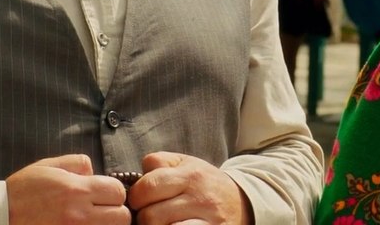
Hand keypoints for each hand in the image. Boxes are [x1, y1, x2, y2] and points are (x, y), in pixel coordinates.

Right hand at [6, 154, 130, 224]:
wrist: (0, 216)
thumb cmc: (23, 191)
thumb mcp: (49, 166)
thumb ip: (78, 163)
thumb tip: (95, 173)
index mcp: (77, 190)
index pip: (118, 191)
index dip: (114, 191)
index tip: (105, 193)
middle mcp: (79, 215)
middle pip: (122, 217)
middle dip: (116, 211)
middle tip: (102, 210)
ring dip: (106, 224)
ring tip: (93, 219)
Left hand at [128, 152, 251, 224]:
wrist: (243, 204)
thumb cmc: (205, 184)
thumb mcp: (187, 164)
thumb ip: (161, 161)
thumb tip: (141, 172)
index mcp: (191, 175)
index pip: (147, 187)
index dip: (136, 196)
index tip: (140, 200)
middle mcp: (200, 198)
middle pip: (150, 215)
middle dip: (144, 217)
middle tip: (150, 215)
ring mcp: (208, 221)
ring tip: (162, 222)